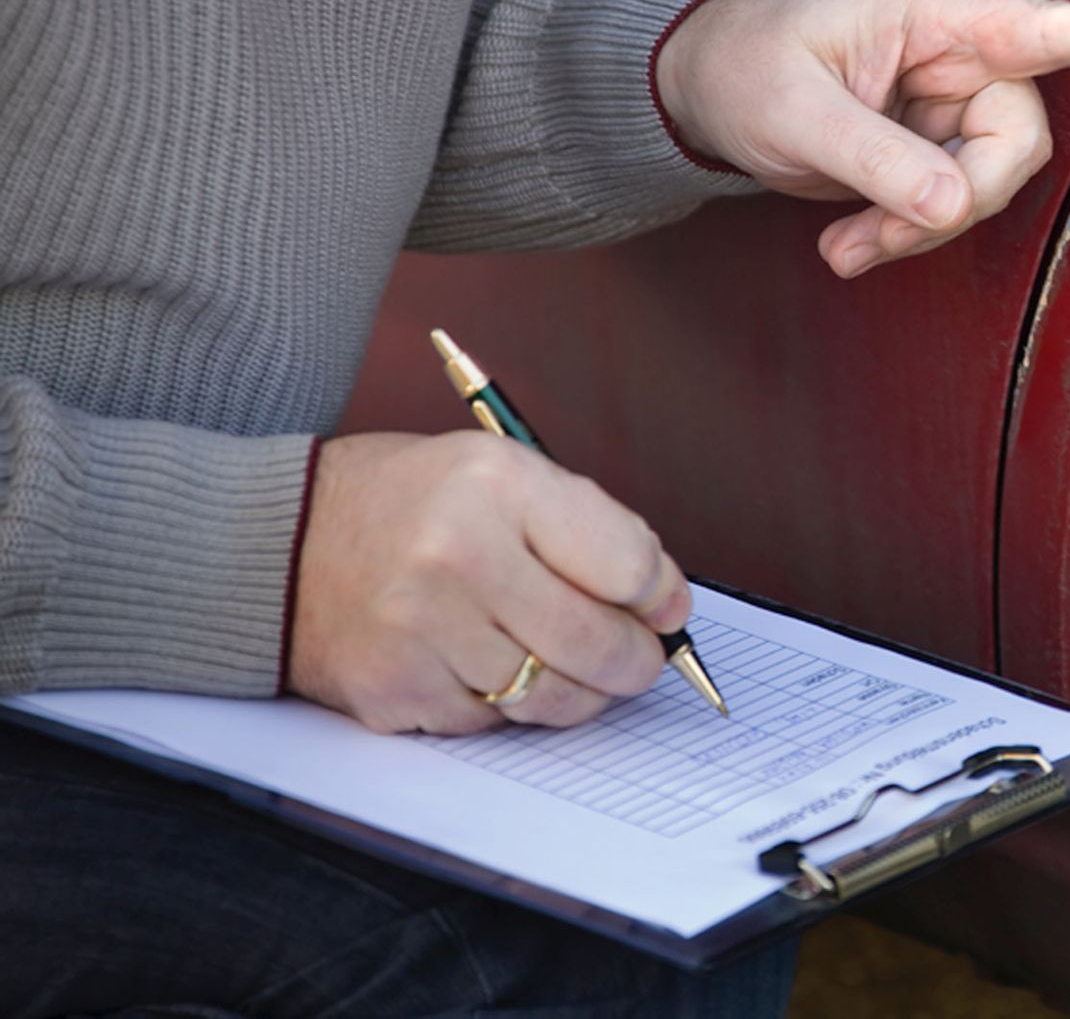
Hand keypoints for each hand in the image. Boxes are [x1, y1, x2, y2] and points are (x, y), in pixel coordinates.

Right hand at [289, 431, 689, 734]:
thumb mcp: (499, 472)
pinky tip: (490, 669)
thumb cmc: (407, 505)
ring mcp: (421, 630)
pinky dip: (507, 706)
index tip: (665, 607)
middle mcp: (457, 555)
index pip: (626, 564)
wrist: (275, 544)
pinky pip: (493, 724)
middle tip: (639, 658)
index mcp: (497, 484)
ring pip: (552, 696)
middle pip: (597, 642)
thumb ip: (586, 528)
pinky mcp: (394, 691)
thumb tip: (666, 603)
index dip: (661, 595)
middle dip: (635, 661)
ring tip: (573, 666)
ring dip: (579, 692)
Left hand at [655, 0, 1069, 277]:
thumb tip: (952, 206)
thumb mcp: (800, 115)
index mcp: (931, 15)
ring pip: (986, 184)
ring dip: (919, 230)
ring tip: (846, 246)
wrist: (705, 91)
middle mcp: (955, 56)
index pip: (1038, 24)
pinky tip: (848, 245)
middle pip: (1017, 140)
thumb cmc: (746, 67)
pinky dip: (904, 235)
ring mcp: (948, 106)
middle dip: (960, 200)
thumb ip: (878, 159)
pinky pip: (951, 205)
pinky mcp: (932, 149)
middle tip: (884, 233)